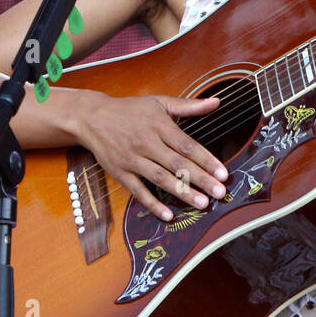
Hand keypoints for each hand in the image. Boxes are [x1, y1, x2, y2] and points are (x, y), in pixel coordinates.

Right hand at [75, 92, 228, 220]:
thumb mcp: (160, 102)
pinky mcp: (121, 173)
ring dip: (182, 193)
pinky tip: (168, 215)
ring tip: (202, 203)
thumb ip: (190, 105)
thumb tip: (217, 101)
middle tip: (220, 193)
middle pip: (178, 165)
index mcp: (160, 126)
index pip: (188, 146)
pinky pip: (138, 191)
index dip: (206, 160)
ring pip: (160, 179)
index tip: (223, 173)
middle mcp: (147, 144)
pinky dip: (152, 204)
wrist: (92, 118)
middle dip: (201, 180)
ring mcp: (133, 160)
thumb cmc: (130, 110)